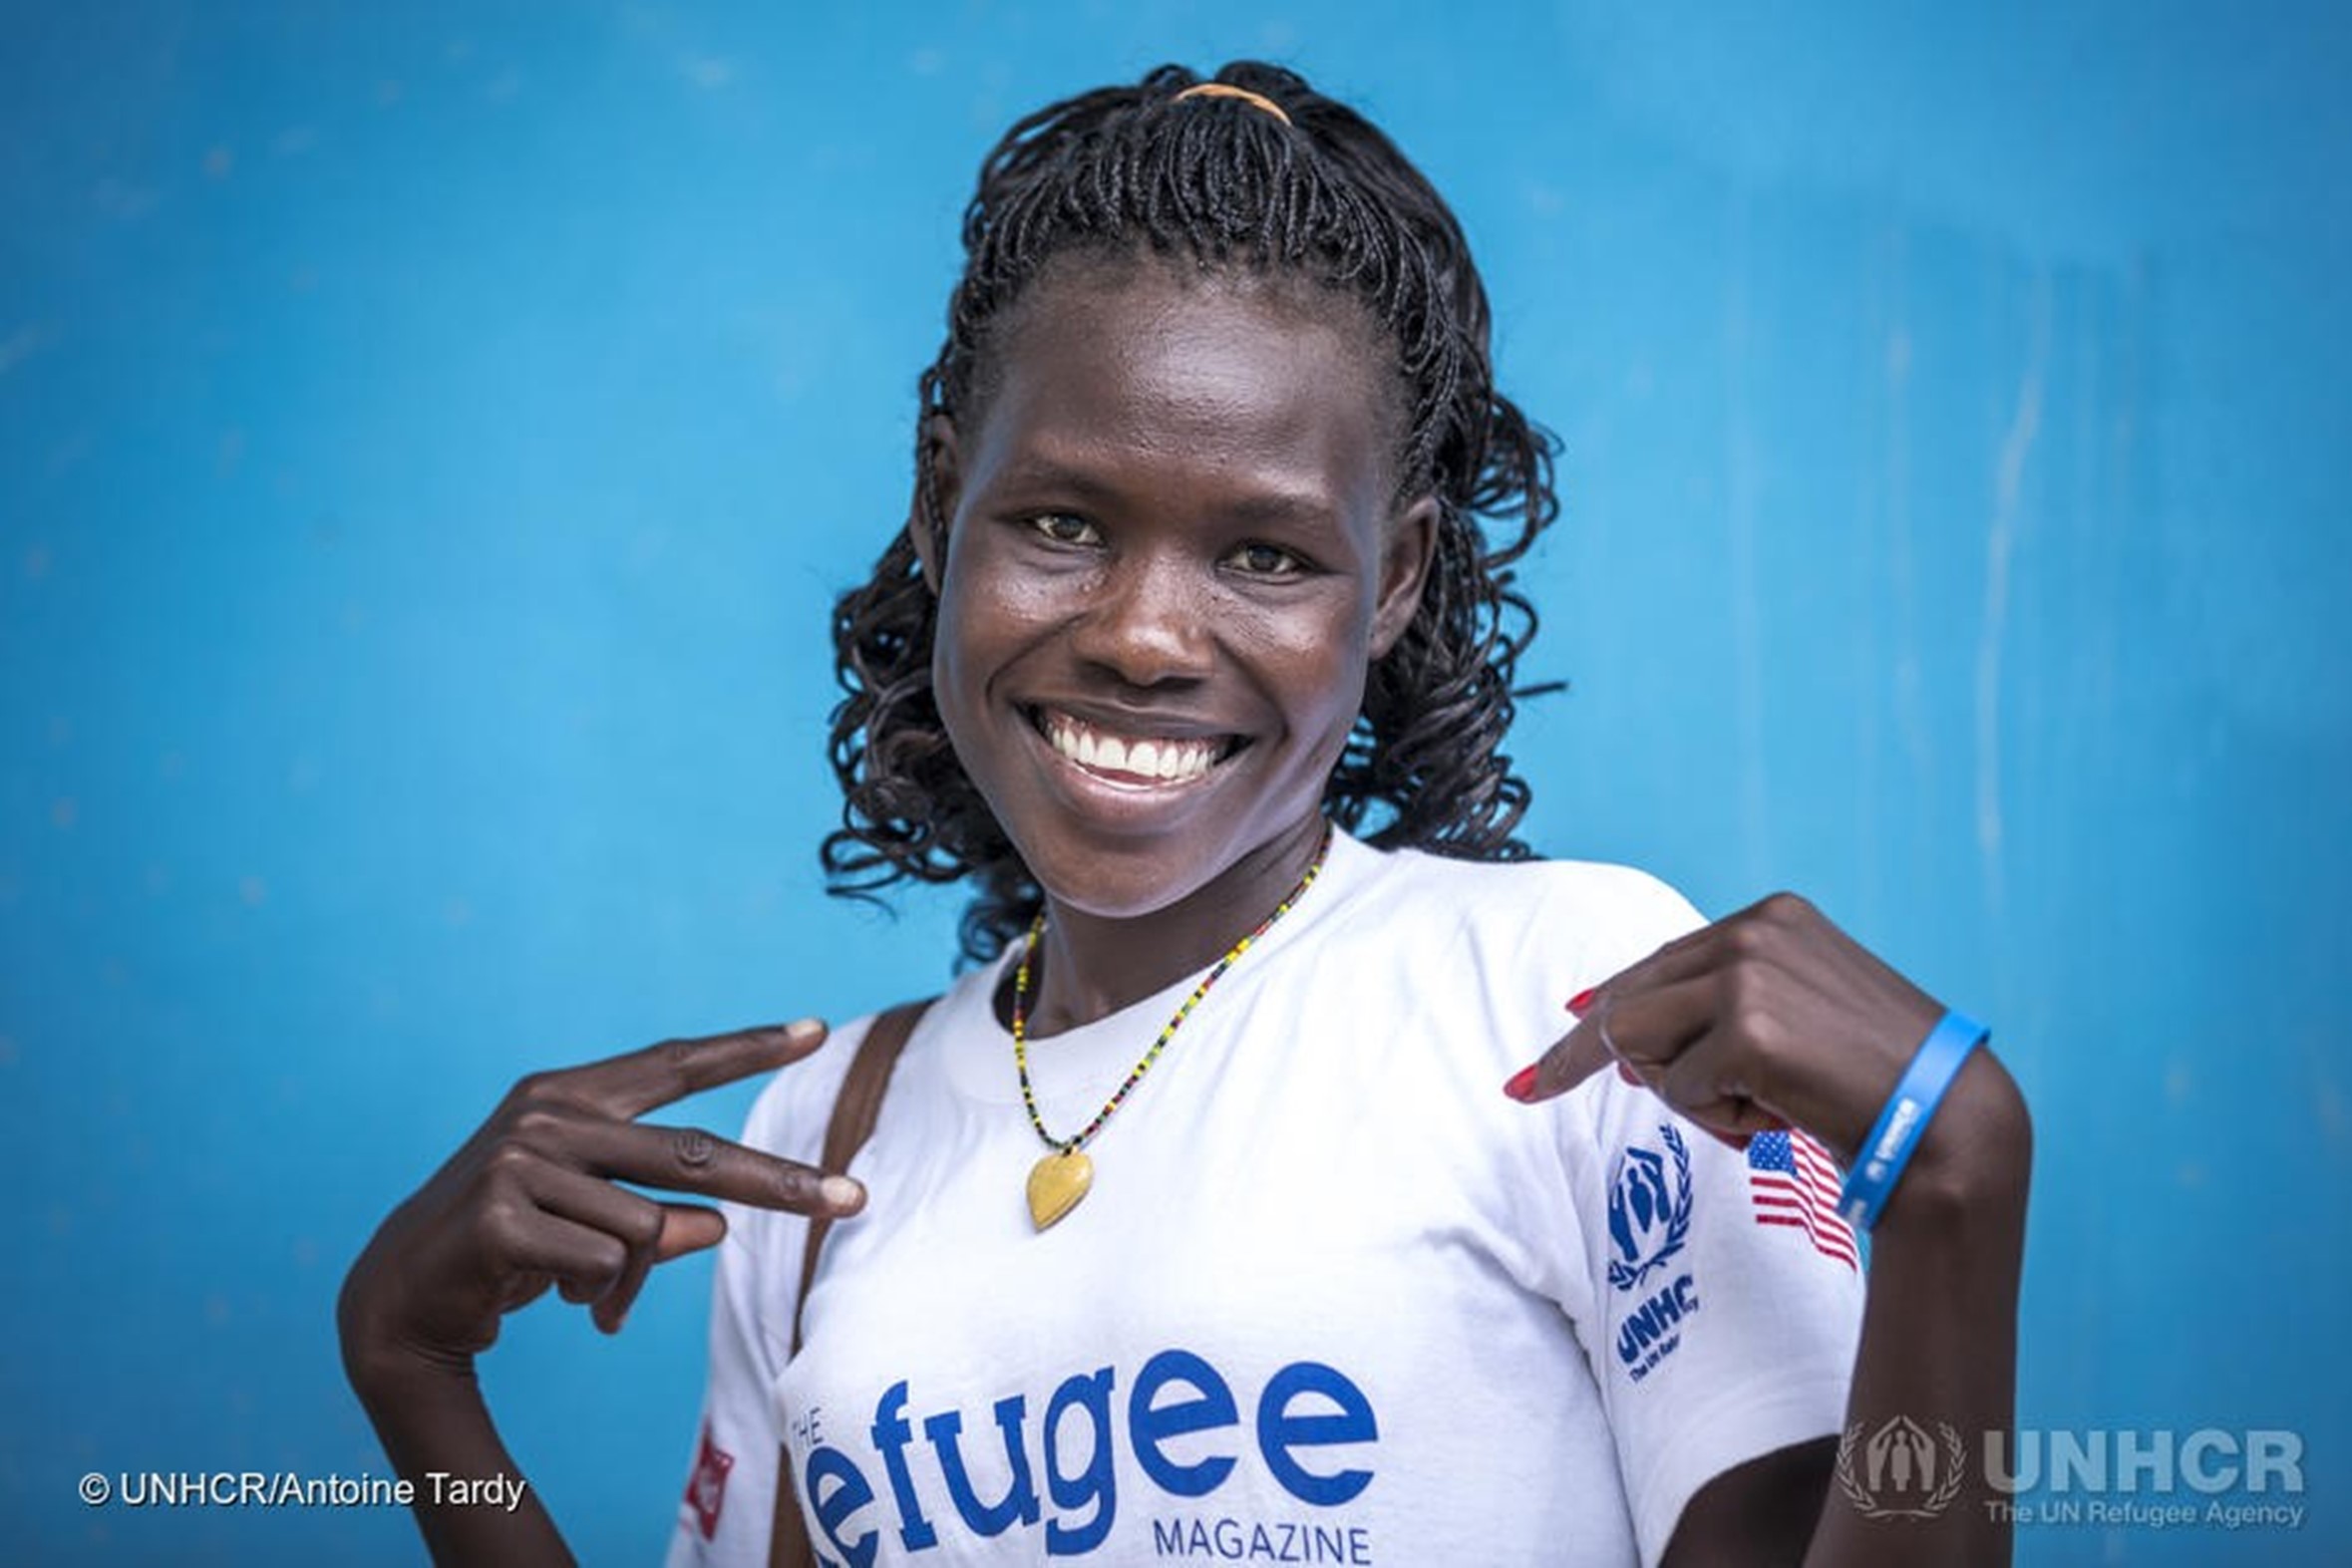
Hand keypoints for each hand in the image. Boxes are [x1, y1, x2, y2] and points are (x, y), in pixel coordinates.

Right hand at [339, 1019, 862, 1397]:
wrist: (402, 1299)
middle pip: (694, 1153)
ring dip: (631, 1284)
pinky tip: (544, 1296)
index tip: (817, 1029)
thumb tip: (718, 1224)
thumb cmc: (513, 1249)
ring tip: (586, 1297)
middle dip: (780, 1183)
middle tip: (854, 1199)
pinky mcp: (499, 1214)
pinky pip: (602, 1266)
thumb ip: (659, 1210)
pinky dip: (594, 1297)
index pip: (675, 1064)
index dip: (748, 1047)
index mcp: (571, 1096)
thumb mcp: (593, 1221)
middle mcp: (549, 1114)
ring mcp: (520, 1160)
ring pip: (648, 1230)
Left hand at [1510, 894, 2004, 1179]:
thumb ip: (1714, 1013)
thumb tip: (1616, 1040)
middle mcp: (1754, 931)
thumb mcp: (1795, 1021)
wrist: (1950, 1123)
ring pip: (1640, 1043)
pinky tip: (1775, 1119)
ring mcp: (1749, 975)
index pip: (1656, 964)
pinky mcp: (1748, 1029)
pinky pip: (1678, 1089)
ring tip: (1758, 1112)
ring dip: (1685, 1097)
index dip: (1599, 1010)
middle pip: (1628, 998)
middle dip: (1587, 1058)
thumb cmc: (1874, 1085)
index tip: (1537, 1052)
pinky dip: (1715, 1120)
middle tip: (1529, 1088)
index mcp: (1770, 917)